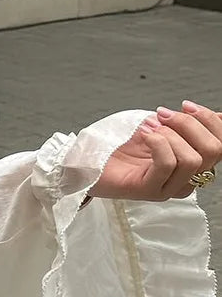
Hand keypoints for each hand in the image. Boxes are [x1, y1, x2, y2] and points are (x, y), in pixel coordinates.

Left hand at [88, 100, 221, 201]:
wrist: (88, 159)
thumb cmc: (122, 144)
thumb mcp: (162, 126)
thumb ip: (191, 124)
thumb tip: (221, 116)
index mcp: (191, 164)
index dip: (210, 120)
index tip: (186, 105)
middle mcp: (184, 180)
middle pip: (213, 151)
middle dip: (190, 124)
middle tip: (163, 115)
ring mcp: (167, 189)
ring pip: (192, 159)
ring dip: (171, 134)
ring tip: (150, 129)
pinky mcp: (148, 191)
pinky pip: (167, 165)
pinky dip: (158, 143)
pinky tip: (144, 136)